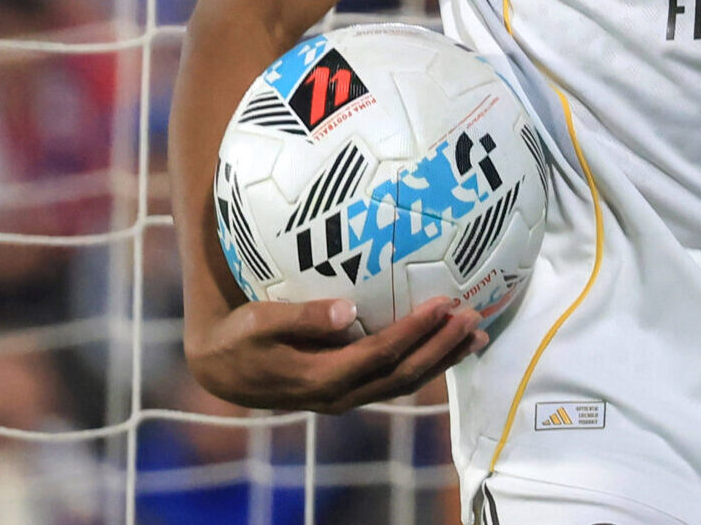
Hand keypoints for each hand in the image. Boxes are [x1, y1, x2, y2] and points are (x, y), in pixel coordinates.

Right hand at [183, 296, 486, 413]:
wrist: (223, 370)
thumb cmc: (240, 337)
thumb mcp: (261, 322)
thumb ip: (303, 318)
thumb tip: (347, 311)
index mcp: (322, 378)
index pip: (381, 354)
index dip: (415, 331)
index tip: (444, 305)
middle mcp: (341, 394)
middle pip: (404, 374)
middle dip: (442, 347)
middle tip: (474, 318)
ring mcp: (347, 396)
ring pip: (405, 382)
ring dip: (442, 359)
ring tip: (477, 336)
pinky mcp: (350, 389)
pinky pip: (395, 379)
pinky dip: (425, 363)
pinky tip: (446, 345)